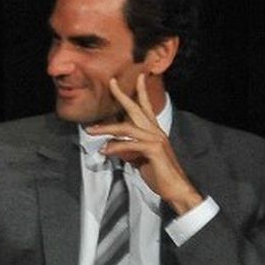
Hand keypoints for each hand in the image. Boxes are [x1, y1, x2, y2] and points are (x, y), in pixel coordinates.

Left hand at [86, 75, 203, 214]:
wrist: (174, 188)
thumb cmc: (158, 173)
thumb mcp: (139, 158)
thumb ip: (128, 148)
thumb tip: (112, 146)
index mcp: (153, 131)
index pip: (146, 107)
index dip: (141, 91)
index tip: (137, 77)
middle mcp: (155, 131)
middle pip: (137, 108)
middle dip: (123, 95)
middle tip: (111, 82)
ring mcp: (156, 139)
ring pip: (127, 128)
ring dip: (106, 128)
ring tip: (90, 131)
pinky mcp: (154, 150)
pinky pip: (130, 144)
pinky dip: (115, 146)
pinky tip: (104, 151)